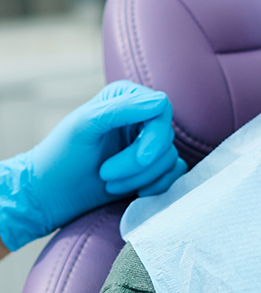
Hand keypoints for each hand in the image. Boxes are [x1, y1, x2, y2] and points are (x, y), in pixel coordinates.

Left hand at [0, 81, 185, 250]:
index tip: (139, 158)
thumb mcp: (84, 126)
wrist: (54, 194)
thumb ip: (121, 109)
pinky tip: (135, 193)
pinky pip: (174, 173)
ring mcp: (150, 143)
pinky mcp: (155, 166)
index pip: (162, 108)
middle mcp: (142, 117)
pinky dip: (157, 186)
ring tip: (110, 184)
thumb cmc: (61, 156)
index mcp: (126, 98)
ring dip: (140, 178)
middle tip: (107, 175)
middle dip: (139, 163)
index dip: (154, 135)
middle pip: (167, 136)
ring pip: (169, 158)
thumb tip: (161, 102)